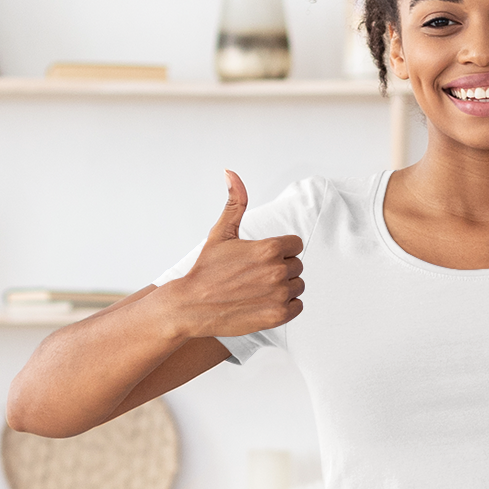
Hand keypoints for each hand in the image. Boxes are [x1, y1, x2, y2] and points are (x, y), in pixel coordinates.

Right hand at [166, 170, 304, 338]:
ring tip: (258, 289)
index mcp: (269, 248)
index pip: (295, 244)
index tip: (260, 257)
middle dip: (280, 268)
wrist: (191, 306)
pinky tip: (264, 302)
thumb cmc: (206, 269)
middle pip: (296, 265)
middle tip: (255, 275)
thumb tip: (231, 172)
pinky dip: (285, 305)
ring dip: (284, 287)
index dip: (280, 249)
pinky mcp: (277, 315)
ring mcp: (279, 295)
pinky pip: (297, 306)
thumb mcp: (221, 233)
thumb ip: (235, 203)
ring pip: (297, 286)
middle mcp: (277, 271)